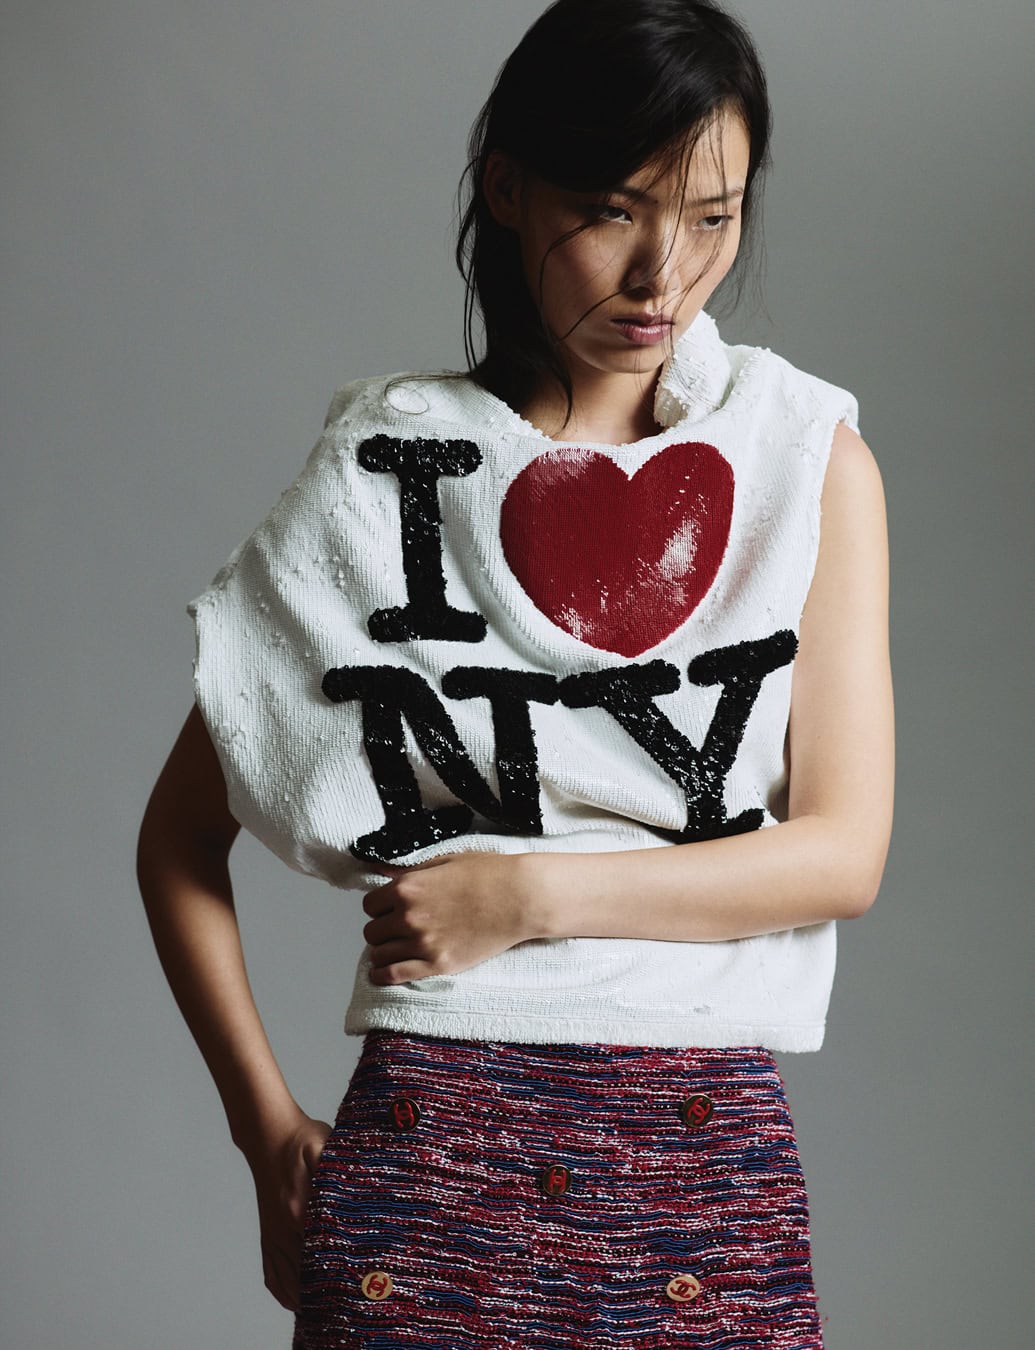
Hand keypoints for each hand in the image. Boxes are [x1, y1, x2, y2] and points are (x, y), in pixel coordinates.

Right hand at [245, 1112, 332, 1311]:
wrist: (269, 1135)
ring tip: (327, 1312)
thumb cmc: (302, 1138)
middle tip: (350, 1306)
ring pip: (287, 1278)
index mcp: (299, 1208)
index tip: (357, 1285)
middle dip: (326, 1290)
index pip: (321, 1250)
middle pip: (305, 1271)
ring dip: (304, 1296)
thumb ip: (334, 1167)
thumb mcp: (323, 1145)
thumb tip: (350, 1186)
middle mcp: (283, 1227)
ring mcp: (273, 1233)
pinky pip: (270, 1271)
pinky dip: (282, 1291)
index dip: (339, 1270)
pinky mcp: (267, 1233)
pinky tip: (295, 1300)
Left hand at [362, 850, 550, 984]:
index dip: (380, 908)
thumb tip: (384, 873)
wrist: (520, 897)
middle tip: (396, 930)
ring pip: (379, 955)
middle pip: (372, 931)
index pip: (370, 905)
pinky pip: (394, 975)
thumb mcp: (444, 861)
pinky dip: (383, 976)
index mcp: (407, 887)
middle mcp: (409, 916)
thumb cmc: (488, 874)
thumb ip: (412, 871)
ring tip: (395, 950)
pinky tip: (383, 973)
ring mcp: (423, 942)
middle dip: (382, 930)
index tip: (389, 911)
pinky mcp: (438, 964)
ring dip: (385, 952)